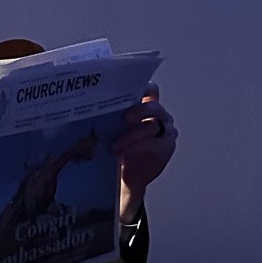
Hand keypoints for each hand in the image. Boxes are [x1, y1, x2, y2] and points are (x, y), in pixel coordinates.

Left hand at [111, 86, 176, 217]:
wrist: (125, 175)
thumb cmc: (119, 148)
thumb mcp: (114, 128)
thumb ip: (114, 114)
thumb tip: (95, 102)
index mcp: (147, 106)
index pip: (150, 89)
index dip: (143, 87)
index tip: (127, 89)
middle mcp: (160, 116)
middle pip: (153, 106)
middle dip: (138, 110)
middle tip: (124, 118)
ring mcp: (166, 131)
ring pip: (151, 126)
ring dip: (130, 135)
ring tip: (113, 145)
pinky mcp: (166, 146)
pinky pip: (152, 143)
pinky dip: (134, 147)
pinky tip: (121, 151)